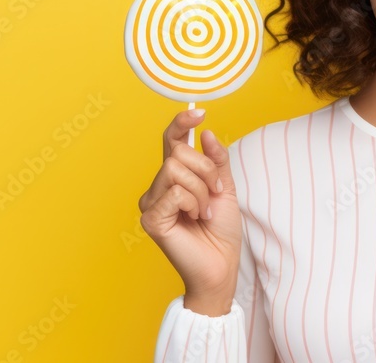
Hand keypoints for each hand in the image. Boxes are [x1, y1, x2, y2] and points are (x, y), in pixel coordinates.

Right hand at [138, 109, 242, 315]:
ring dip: (201, 190)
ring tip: (204, 211)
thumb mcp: (224, 187)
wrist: (221, 264)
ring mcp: (151, 202)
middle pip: (178, 153)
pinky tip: (195, 219)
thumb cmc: (220, 229)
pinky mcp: (151, 218)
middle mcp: (159, 186)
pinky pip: (174, 192)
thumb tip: (206, 133)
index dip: (182, 123)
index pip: (172, 141)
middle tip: (215, 193)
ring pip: (176, 170)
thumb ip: (216, 160)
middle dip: (206, 170)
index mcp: (175, 176)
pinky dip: (193, 203)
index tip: (199, 113)